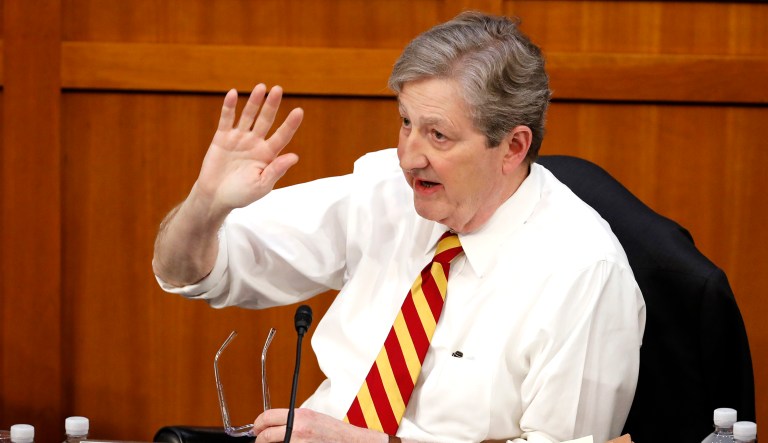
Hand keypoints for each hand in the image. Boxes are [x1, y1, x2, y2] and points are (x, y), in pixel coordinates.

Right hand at [193, 84, 303, 215]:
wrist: (215, 197)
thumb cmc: (241, 194)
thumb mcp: (261, 185)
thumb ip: (276, 170)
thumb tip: (294, 156)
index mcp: (268, 155)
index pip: (282, 136)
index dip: (290, 124)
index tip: (299, 111)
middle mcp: (255, 143)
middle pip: (266, 120)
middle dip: (272, 105)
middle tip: (278, 89)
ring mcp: (239, 138)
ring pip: (248, 116)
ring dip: (254, 102)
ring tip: (261, 87)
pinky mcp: (222, 138)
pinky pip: (226, 119)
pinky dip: (229, 107)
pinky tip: (233, 93)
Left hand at [253, 408, 384, 442]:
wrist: (350, 442)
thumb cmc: (334, 432)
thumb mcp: (312, 418)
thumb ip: (293, 420)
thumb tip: (274, 426)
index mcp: (299, 416)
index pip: (267, 417)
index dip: (258, 424)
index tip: (256, 428)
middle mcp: (296, 429)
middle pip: (265, 436)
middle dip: (260, 440)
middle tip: (260, 441)